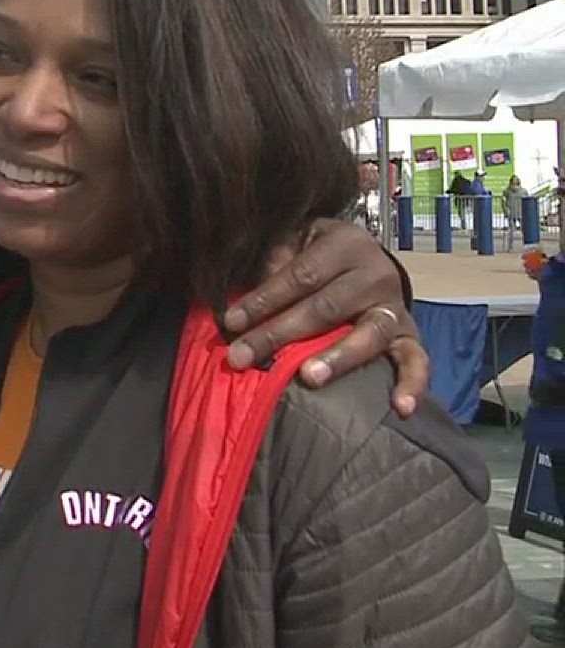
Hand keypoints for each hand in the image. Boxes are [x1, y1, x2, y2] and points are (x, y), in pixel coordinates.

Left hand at [221, 218, 429, 417]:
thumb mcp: (296, 240)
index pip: (300, 276)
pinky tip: (399, 408)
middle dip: (279, 335)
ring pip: (368, 334)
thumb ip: (274, 260)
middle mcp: (376, 274)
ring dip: (337, 358)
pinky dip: (412, 384)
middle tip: (243, 357)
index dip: (263, 300)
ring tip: (309, 377)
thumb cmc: (317, 253)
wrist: (367, 257)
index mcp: (346, 244)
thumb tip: (245, 299)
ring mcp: (395, 306)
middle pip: (325, 308)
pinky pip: (417, 360)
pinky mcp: (410, 334)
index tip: (231, 322)